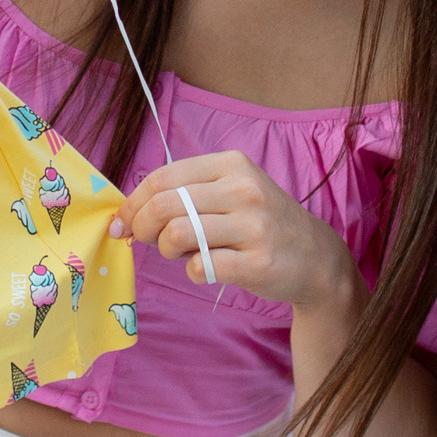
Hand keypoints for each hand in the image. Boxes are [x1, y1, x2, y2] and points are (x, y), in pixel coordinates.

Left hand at [118, 148, 361, 313]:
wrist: (316, 258)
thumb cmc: (260, 223)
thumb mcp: (230, 192)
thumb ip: (185, 194)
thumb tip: (128, 213)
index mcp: (231, 164)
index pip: (163, 177)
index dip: (133, 202)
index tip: (121, 222)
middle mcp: (243, 189)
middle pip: (164, 205)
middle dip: (142, 227)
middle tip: (144, 241)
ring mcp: (253, 226)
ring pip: (177, 234)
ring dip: (166, 250)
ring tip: (180, 254)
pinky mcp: (258, 262)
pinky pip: (200, 267)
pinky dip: (191, 271)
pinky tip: (204, 268)